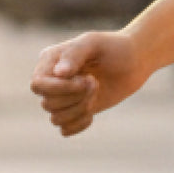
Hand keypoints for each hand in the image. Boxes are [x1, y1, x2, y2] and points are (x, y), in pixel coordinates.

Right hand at [30, 30, 147, 136]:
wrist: (135, 61)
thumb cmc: (114, 47)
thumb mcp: (94, 43)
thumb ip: (75, 54)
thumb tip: (59, 73)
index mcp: (50, 61)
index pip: (38, 84)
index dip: (59, 88)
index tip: (86, 79)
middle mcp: (52, 80)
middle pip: (47, 103)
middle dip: (75, 97)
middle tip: (95, 82)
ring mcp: (63, 97)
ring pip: (56, 118)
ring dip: (79, 110)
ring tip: (96, 92)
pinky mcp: (75, 111)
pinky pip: (65, 129)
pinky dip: (79, 124)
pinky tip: (93, 111)